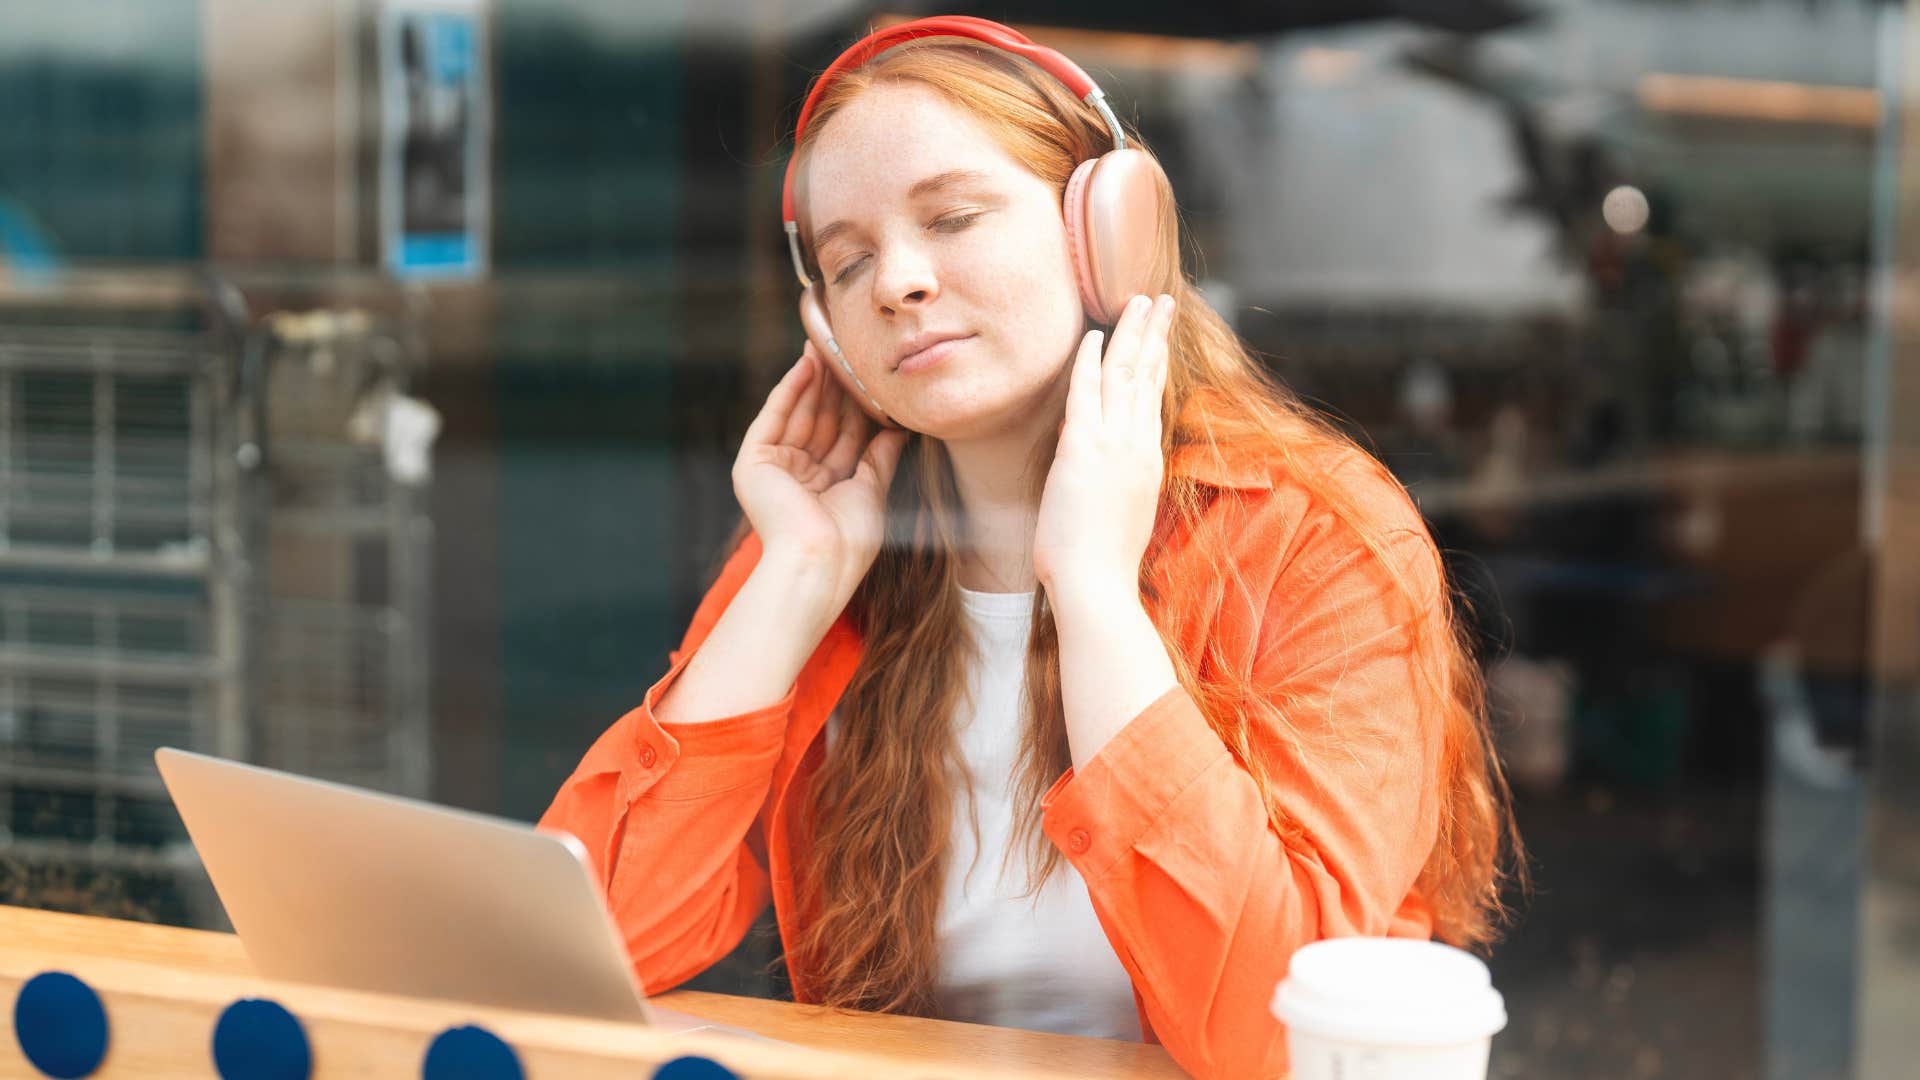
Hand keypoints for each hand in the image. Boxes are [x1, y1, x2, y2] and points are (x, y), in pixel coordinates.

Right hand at [732, 342, 910, 612]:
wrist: (818, 561)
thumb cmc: (850, 539)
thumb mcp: (872, 490)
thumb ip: (880, 457)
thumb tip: (900, 429)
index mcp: (824, 489)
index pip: (843, 437)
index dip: (856, 406)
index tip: (869, 376)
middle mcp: (797, 478)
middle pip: (819, 422)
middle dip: (832, 386)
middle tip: (846, 348)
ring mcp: (773, 470)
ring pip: (797, 414)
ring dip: (812, 380)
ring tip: (827, 345)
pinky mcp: (752, 464)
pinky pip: (774, 418)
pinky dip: (789, 391)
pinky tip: (806, 365)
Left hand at [1033, 293, 1174, 610]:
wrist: (1097, 586)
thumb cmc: (1101, 565)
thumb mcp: (1118, 516)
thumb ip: (1111, 485)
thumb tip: (1089, 467)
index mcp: (1146, 462)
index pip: (1151, 400)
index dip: (1155, 363)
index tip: (1157, 337)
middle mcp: (1136, 446)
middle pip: (1147, 377)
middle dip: (1153, 334)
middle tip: (1159, 300)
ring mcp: (1113, 446)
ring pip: (1125, 375)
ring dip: (1132, 333)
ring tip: (1140, 301)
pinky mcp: (1084, 450)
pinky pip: (1086, 393)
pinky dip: (1088, 361)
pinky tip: (1092, 335)